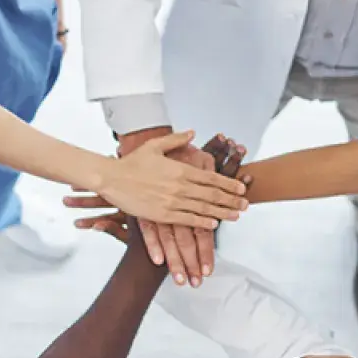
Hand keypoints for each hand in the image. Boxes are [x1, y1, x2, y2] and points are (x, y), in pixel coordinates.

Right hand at [88, 130, 248, 241]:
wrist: (111, 178)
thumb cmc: (131, 162)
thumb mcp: (154, 146)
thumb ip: (175, 139)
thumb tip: (192, 133)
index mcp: (180, 169)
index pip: (211, 178)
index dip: (229, 183)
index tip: (241, 187)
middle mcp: (180, 186)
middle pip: (212, 195)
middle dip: (232, 200)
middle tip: (245, 205)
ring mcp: (172, 202)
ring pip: (204, 209)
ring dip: (222, 213)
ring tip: (236, 216)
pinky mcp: (162, 214)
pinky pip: (188, 219)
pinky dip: (203, 222)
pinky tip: (214, 224)